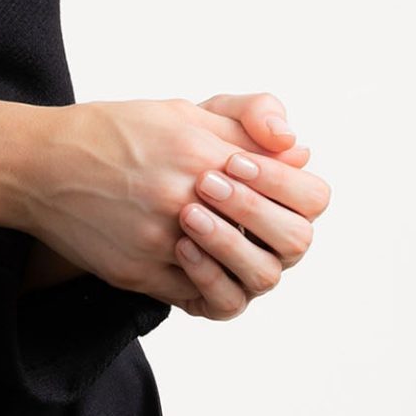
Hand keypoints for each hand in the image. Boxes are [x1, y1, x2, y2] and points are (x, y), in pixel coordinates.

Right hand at [13, 94, 328, 316]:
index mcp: (205, 151)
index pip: (300, 190)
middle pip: (287, 242)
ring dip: (246, 264)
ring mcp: (162, 240)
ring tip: (228, 245)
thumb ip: (244, 126)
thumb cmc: (112, 133)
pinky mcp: (137, 272)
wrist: (36, 165)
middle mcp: (187, 196)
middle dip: (284, 234)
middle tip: (257, 224)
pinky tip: (198, 263)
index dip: (298, 195)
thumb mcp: (182, 112)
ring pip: (245, 279)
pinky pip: (197, 297)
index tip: (272, 188)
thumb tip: (299, 152)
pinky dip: (208, 284)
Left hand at [168, 92, 327, 320]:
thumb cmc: (165, 148)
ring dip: (230, 243)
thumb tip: (291, 141)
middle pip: (296, 239)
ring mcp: (246, 272)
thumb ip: (251, 114)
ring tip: (187, 214)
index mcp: (283, 199)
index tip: (233, 161)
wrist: (103, 182)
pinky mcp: (214, 298)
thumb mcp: (203, 119)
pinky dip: (209, 276)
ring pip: (265, 275)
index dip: (280, 181)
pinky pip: (229, 302)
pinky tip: (180, 246)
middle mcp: (272, 240)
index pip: (312, 196)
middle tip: (206, 184)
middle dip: (253, 210)